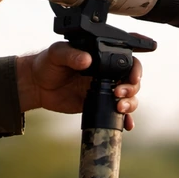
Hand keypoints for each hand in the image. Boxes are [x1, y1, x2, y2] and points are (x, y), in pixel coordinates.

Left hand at [15, 42, 142, 129]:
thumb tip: (86, 60)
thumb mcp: (57, 54)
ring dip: (131, 102)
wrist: (38, 86)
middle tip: (119, 92)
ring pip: (130, 95)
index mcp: (101, 55)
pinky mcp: (101, 103)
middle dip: (132, 86)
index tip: (140, 63)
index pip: (126, 52)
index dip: (138, 55)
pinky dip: (127, 119)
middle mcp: (108, 71)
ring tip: (119, 108)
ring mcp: (106, 88)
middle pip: (132, 77)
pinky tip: (127, 124)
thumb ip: (71, 54)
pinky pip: (120, 112)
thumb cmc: (47, 64)